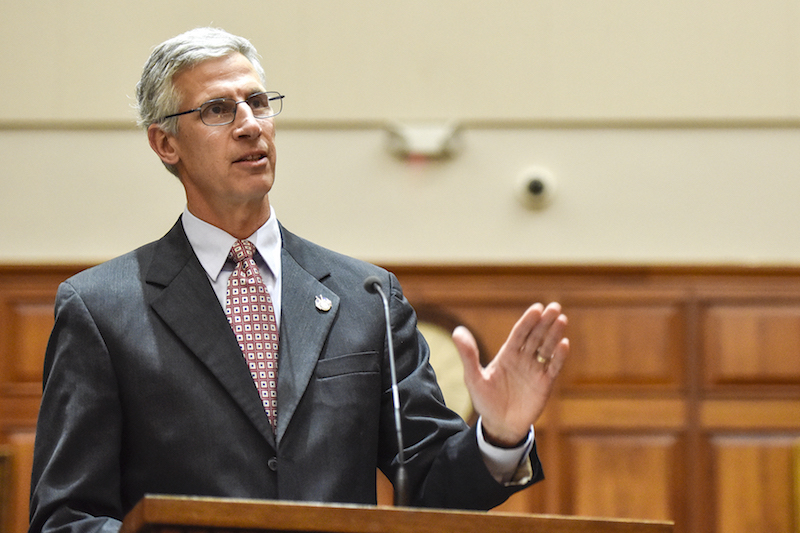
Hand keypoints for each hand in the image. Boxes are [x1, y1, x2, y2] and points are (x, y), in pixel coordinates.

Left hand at [452, 302, 568, 446]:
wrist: (499, 426)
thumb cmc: (485, 401)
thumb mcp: (474, 378)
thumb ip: (468, 355)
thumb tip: (457, 331)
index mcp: (507, 354)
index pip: (519, 333)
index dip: (528, 321)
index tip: (537, 308)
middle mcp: (523, 358)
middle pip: (536, 336)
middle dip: (545, 322)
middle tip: (554, 306)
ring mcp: (535, 370)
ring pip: (547, 348)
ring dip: (554, 334)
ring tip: (561, 319)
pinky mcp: (545, 384)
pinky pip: (553, 367)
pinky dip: (559, 356)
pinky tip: (564, 344)